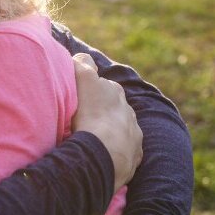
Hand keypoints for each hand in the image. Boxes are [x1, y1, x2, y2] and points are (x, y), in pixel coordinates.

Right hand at [70, 54, 142, 187]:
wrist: (105, 152)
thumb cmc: (91, 115)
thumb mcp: (84, 81)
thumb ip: (82, 64)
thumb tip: (81, 58)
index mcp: (115, 92)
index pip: (103, 85)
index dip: (90, 91)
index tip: (79, 99)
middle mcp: (128, 110)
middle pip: (113, 107)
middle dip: (102, 111)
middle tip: (83, 120)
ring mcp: (133, 133)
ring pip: (121, 129)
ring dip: (109, 132)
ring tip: (94, 140)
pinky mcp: (134, 154)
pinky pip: (125, 151)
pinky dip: (116, 152)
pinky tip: (104, 156)